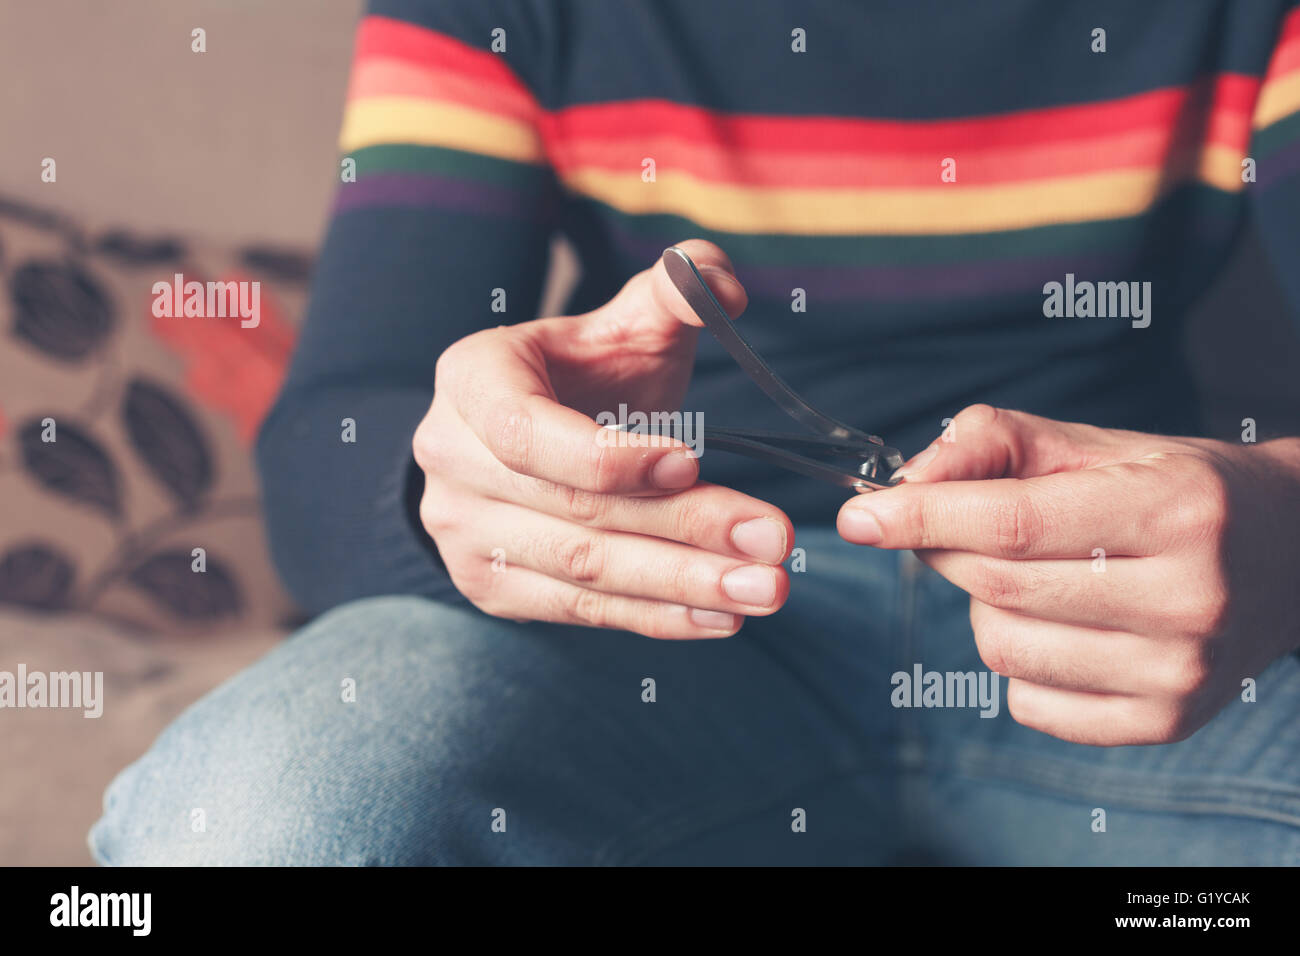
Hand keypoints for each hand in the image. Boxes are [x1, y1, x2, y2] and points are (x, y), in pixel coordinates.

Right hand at [414, 239, 792, 638]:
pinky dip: (657, 617)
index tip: (694, 459)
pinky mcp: (491, 588)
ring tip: (766, 588)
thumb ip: (675, 290)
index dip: (610, 456)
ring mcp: (464, 533)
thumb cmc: (583, 376)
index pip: (527, 431)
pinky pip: (581, 611)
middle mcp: (450, 461)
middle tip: (772, 538)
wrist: (528, 443)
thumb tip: (722, 288)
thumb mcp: (623, 325)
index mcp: (473, 379)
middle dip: (685, 527)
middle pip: (575, 511)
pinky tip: (722, 615)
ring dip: (683, 583)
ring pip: (584, 571)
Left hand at [838, 404, 1299, 744]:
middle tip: (960, 528)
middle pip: (997, 585)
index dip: (922, 519)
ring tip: (1035, 577)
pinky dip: (1017, 662)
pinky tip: (1059, 626)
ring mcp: (1178, 672)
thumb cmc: (1172, 489)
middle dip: (949, 550)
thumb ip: (990, 443)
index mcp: (1173, 511)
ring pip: (1003, 648)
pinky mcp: (1164, 723)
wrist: (1287, 557)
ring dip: (985, 607)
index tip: (859, 517)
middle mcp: (1186, 598)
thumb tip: (903, 485)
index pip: (1014, 524)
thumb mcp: (1091, 443)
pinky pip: (1028, 702)